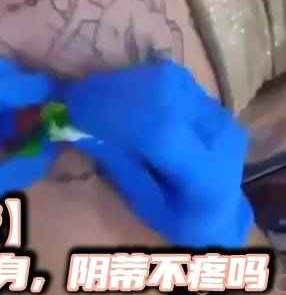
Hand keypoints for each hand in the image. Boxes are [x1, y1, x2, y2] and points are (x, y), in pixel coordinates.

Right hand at [64, 61, 252, 247]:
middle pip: (163, 91)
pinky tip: (116, 93)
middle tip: (76, 96)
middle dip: (112, 89)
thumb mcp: (142, 202)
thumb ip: (117, 163)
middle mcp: (219, 135)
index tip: (73, 107)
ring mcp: (218, 112)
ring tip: (94, 94)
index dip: (112, 113)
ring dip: (122, 80)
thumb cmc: (175, 217)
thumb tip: (80, 126)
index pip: (159, 130)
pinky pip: (168, 78)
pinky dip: (136, 79)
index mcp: (205, 176)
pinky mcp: (210, 100)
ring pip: (164, 77)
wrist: (220, 209)